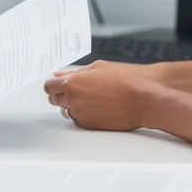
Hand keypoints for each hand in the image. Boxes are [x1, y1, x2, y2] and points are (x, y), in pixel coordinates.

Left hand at [43, 62, 162, 131]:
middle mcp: (73, 99)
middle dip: (60, 95)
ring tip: (91, 98)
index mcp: (73, 82)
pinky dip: (82, 114)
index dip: (52, 86)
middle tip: (75, 91)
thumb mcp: (98, 67)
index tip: (57, 85)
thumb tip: (59, 75)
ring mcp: (80, 113)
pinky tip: (97, 107)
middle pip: (54, 100)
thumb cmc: (124, 80)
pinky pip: (77, 120)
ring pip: (65, 111)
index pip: (49, 87)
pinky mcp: (89, 124)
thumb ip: (75, 72)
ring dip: (71, 105)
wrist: (142, 100)